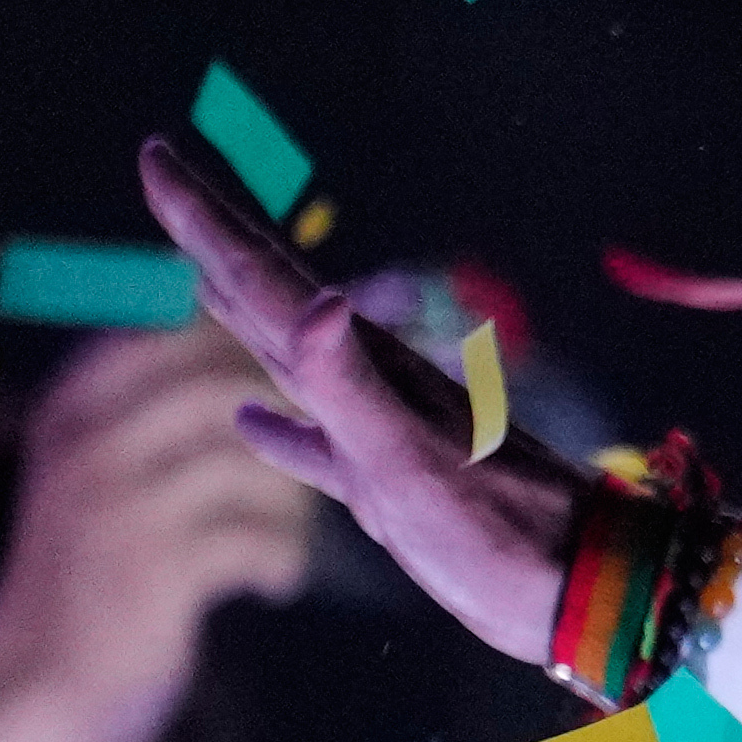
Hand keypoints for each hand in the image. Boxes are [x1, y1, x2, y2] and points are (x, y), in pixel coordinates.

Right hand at [0, 327, 322, 741]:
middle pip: (228, 383)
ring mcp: (115, 503)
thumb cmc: (101, 561)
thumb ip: (169, 403)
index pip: (180, 324)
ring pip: (252, 459)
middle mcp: (88, 438)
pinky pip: (259, 537)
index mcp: (79, 401)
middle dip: (289, 422)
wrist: (34, 678)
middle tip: (317, 467)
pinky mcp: (151, 570)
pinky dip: (283, 559)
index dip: (257, 347)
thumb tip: (279, 332)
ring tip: (287, 531)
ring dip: (292, 500)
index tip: (301, 386)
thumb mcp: (109, 465)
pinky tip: (275, 580)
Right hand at [136, 136, 576, 670]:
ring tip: (202, 280)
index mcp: (362, 366)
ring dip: (243, 317)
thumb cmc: (499, 532)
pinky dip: (279, 431)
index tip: (154, 151)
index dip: (202, 216)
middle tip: (167, 179)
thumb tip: (319, 300)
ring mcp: (378, 433)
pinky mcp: (391, 487)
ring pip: (291, 357)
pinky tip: (251, 424)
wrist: (587, 590)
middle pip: (270, 295)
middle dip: (212, 240)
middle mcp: (368, 384)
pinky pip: (317, 445)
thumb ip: (353, 386)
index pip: (262, 276)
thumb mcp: (409, 458)